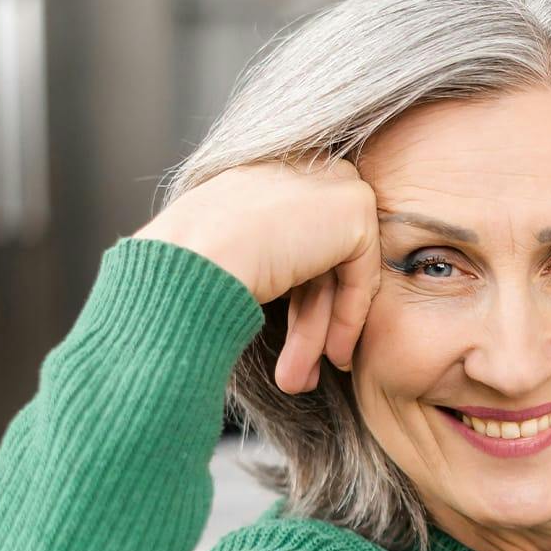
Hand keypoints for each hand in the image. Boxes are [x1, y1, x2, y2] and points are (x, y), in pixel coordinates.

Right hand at [132, 158, 382, 394]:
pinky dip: (349, 316)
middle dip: (308, 324)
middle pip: (316, 260)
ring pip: (336, 272)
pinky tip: (332, 355)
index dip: (295, 300)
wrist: (194, 261)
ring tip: (301, 381)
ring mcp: (328, 181)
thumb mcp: (228, 256)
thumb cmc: (188, 268)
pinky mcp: (352, 206)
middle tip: (296, 375)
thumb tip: (285, 289)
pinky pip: (361, 273)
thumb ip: (268, 262)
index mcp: (263, 177)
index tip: (286, 347)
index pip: (293, 243)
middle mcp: (297, 169)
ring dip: (320, 332)